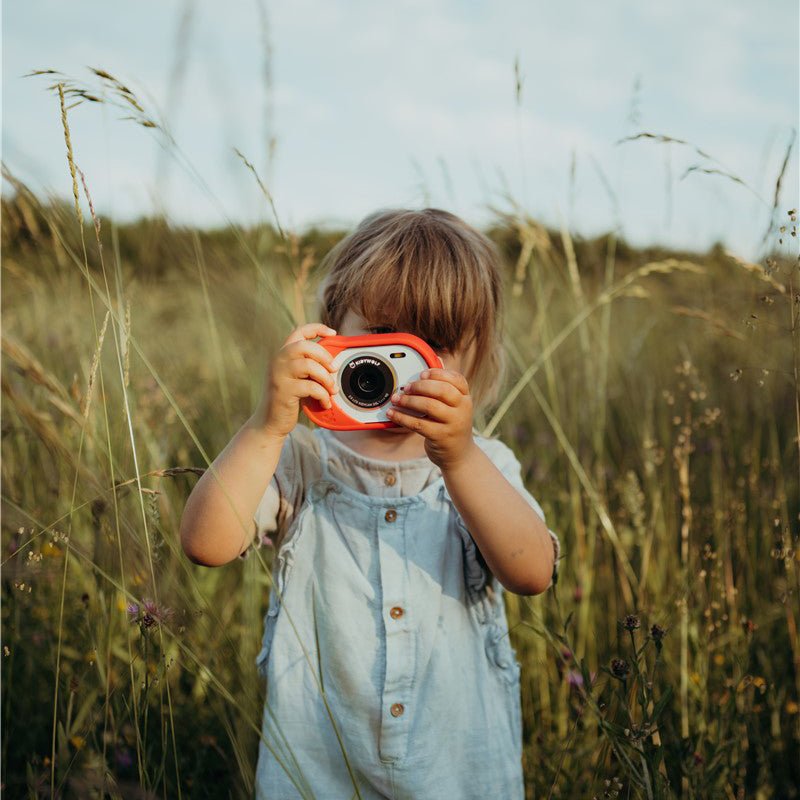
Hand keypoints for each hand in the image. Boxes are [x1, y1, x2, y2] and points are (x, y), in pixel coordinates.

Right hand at [254, 322, 337, 438]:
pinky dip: (323, 395)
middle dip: (324, 356)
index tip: (332, 333)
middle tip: (334, 369)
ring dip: (326, 378)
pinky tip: (325, 403)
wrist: (269, 423)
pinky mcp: (284, 391)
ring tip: (332, 390)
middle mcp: (278, 361)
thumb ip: (309, 366)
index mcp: (282, 355)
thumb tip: (334, 361)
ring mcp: (279, 375)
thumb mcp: (298, 378)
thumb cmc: (288, 399)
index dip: (316, 329)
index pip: (298, 332)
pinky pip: (311, 387)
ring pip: (309, 365)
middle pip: (305, 346)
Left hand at [387, 368, 474, 468]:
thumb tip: (437, 360)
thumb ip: (444, 386)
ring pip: (429, 406)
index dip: (438, 373)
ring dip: (408, 401)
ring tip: (396, 399)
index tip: (422, 374)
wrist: (459, 455)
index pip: (457, 379)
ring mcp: (453, 424)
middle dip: (420, 386)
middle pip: (442, 390)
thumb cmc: (451, 425)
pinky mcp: (441, 437)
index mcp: (466, 398)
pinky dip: (402, 417)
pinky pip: (418, 424)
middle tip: (406, 387)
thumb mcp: (454, 406)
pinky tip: (392, 414)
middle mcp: (463, 409)